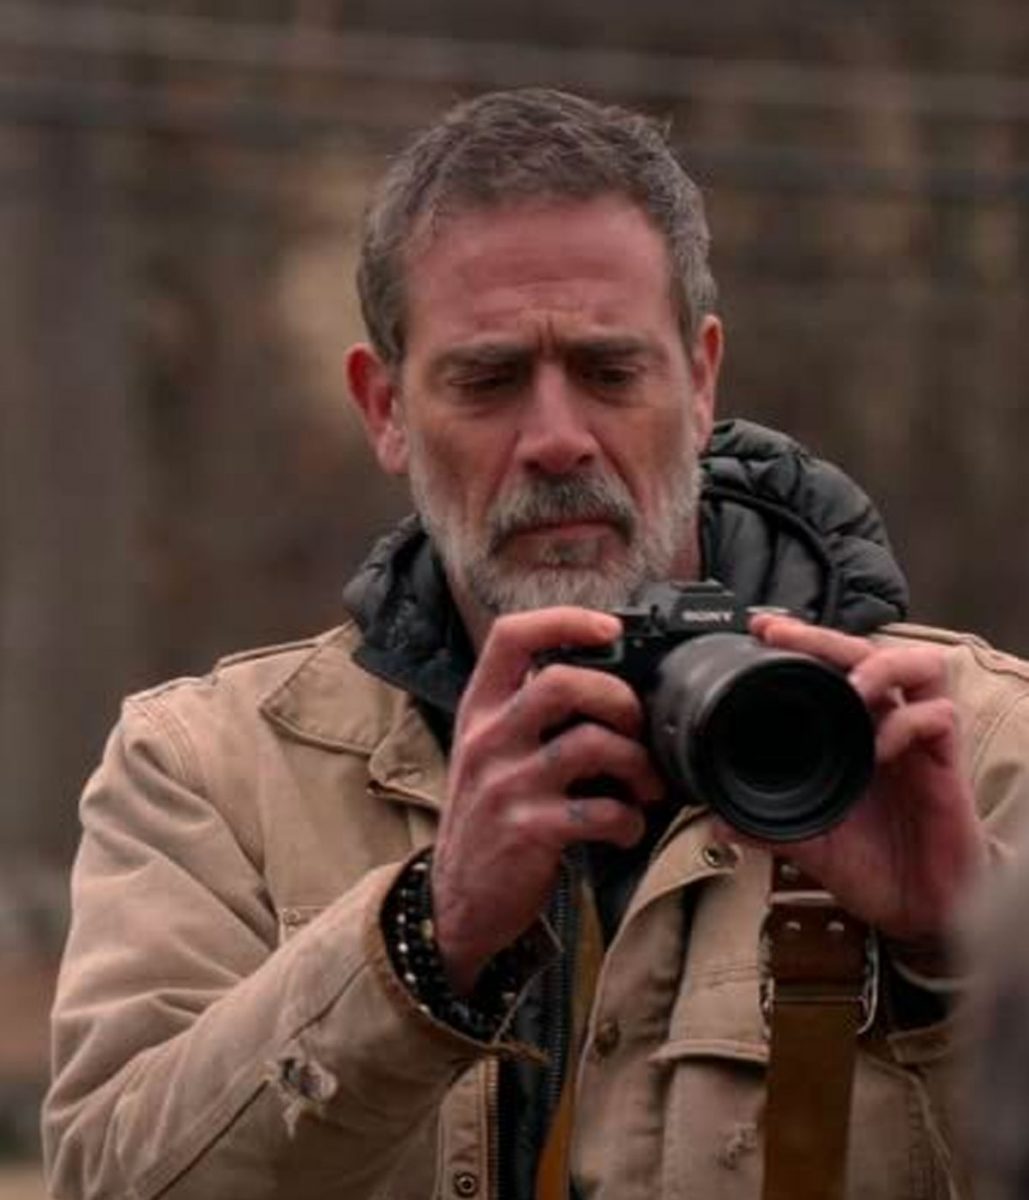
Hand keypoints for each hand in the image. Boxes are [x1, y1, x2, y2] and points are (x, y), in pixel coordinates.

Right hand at [432, 607, 664, 993]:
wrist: (454, 899)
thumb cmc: (487, 816)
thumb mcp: (490, 751)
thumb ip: (530, 713)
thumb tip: (608, 682)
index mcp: (480, 709)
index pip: (512, 636)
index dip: (566, 621)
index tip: (610, 628)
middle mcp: (488, 739)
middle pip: (562, 682)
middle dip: (619, 698)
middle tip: (639, 725)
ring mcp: (506, 785)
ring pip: (590, 744)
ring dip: (638, 763)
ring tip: (648, 784)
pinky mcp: (528, 831)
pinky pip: (600, 812)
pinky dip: (629, 820)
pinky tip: (626, 828)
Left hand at [730, 614, 985, 940]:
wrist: (914, 907)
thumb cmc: (867, 863)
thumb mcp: (804, 841)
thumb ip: (762, 827)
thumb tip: (714, 822)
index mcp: (850, 732)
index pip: (830, 669)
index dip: (800, 646)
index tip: (760, 631)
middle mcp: (885, 725)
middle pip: (866, 652)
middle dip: (824, 637)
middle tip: (784, 634)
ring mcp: (918, 741)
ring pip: (920, 666)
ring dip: (881, 666)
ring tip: (850, 686)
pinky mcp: (947, 764)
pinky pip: (937, 718)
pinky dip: (908, 722)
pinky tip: (879, 748)